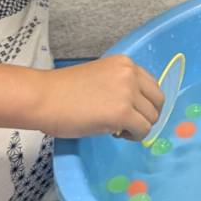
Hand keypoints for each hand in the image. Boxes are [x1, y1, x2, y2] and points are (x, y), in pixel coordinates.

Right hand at [27, 56, 163, 140]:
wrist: (43, 98)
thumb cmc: (62, 91)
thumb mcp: (99, 78)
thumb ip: (118, 87)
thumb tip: (132, 108)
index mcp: (124, 63)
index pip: (151, 85)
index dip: (143, 103)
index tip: (129, 112)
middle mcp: (130, 74)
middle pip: (158, 101)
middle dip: (147, 116)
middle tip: (128, 125)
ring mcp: (128, 93)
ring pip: (152, 118)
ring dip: (138, 127)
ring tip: (117, 130)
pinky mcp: (123, 112)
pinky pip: (143, 130)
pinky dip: (134, 137)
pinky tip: (116, 135)